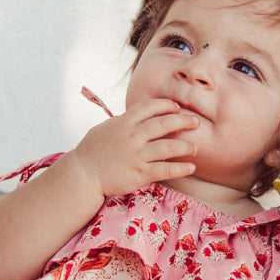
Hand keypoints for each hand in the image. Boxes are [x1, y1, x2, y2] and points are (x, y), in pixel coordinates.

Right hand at [70, 99, 197, 198]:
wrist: (83, 174)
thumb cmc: (91, 151)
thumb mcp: (105, 128)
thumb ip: (123, 122)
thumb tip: (136, 116)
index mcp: (124, 122)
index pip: (150, 107)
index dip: (166, 105)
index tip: (176, 107)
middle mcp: (133, 136)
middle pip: (164, 124)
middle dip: (183, 121)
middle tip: (195, 122)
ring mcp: (137, 155)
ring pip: (169, 147)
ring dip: (186, 146)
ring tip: (195, 148)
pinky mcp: (140, 173)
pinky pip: (166, 169)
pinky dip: (181, 168)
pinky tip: (191, 167)